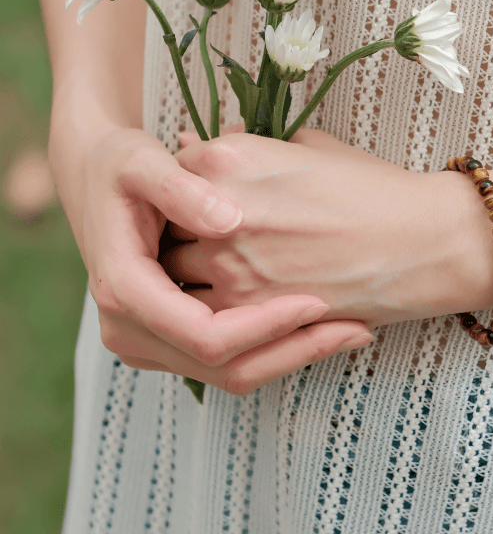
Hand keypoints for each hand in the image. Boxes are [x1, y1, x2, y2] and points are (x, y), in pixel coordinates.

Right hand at [53, 125, 371, 394]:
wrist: (91, 177)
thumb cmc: (119, 165)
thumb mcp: (143, 164)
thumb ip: (181, 190)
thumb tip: (227, 220)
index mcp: (126, 291)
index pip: (206, 335)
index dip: (267, 324)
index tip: (318, 301)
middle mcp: (130, 330)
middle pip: (226, 368)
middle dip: (295, 350)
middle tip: (356, 328)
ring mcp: (148, 342)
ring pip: (233, 374)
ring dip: (293, 356)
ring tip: (352, 330)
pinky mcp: (168, 339)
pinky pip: (229, 361)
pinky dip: (276, 347)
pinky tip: (320, 323)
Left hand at [161, 129, 492, 327]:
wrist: (422, 241)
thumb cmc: (373, 188)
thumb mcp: (313, 146)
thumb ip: (254, 145)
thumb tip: (220, 141)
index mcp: (229, 159)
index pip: (171, 173)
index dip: (186, 189)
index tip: (203, 200)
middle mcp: (217, 210)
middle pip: (163, 226)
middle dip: (179, 231)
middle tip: (206, 237)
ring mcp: (228, 265)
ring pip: (173, 276)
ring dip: (189, 275)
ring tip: (225, 271)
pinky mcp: (248, 313)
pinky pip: (202, 316)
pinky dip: (212, 310)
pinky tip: (242, 300)